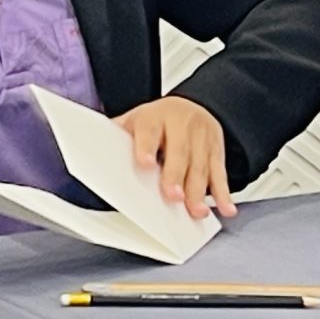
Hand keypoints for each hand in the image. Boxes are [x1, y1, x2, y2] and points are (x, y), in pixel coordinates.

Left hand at [116, 96, 234, 220]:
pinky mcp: (217, 149)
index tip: (145, 164)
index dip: (146, 147)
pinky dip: (224, 193)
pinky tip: (226, 208)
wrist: (192, 106)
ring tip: (196, 212)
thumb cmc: (158, 122)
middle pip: (180, 151)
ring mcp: (202, 136)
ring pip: (201, 165)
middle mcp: (181, 124)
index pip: (149, 131)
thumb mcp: (136, 121)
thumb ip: (118, 137)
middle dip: (176, 175)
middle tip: (173, 196)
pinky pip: (221, 172)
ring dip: (199, 191)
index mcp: (155, 117)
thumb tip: (93, 156)